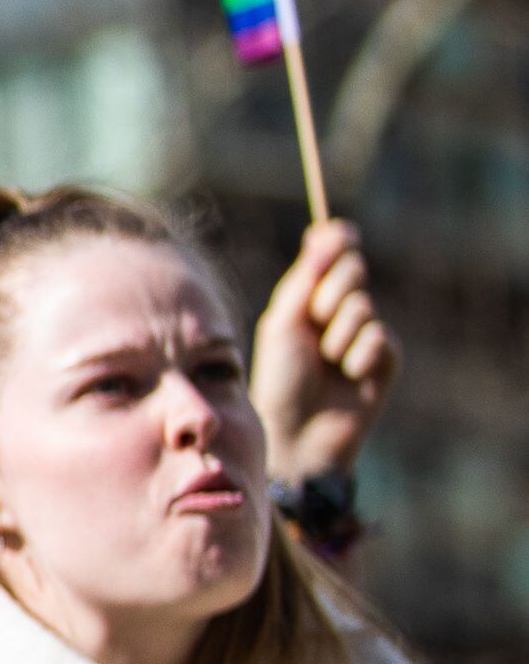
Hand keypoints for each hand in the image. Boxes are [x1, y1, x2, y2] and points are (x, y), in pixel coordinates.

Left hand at [253, 214, 394, 486]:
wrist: (295, 431)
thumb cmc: (279, 379)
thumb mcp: (283, 324)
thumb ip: (304, 280)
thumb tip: (323, 231)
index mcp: (309, 299)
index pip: (333, 255)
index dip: (336, 241)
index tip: (336, 232)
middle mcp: (339, 311)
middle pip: (351, 270)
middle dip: (330, 291)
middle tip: (314, 320)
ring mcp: (364, 334)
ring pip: (362, 307)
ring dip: (336, 335)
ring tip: (324, 363)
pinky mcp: (384, 360)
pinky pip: (378, 338)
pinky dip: (356, 357)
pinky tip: (347, 377)